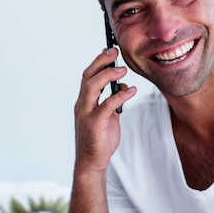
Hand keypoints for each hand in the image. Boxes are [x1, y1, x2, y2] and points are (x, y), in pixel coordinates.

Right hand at [74, 47, 136, 174]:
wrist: (92, 162)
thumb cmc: (99, 140)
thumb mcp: (108, 117)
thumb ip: (113, 101)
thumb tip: (123, 86)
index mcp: (84, 102)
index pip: (88, 76)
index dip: (98, 62)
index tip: (109, 50)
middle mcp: (82, 105)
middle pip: (87, 77)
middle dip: (101, 62)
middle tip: (114, 52)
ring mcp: (86, 114)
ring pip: (91, 87)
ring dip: (107, 75)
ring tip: (122, 69)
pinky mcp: (94, 124)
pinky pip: (107, 105)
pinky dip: (120, 96)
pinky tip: (132, 91)